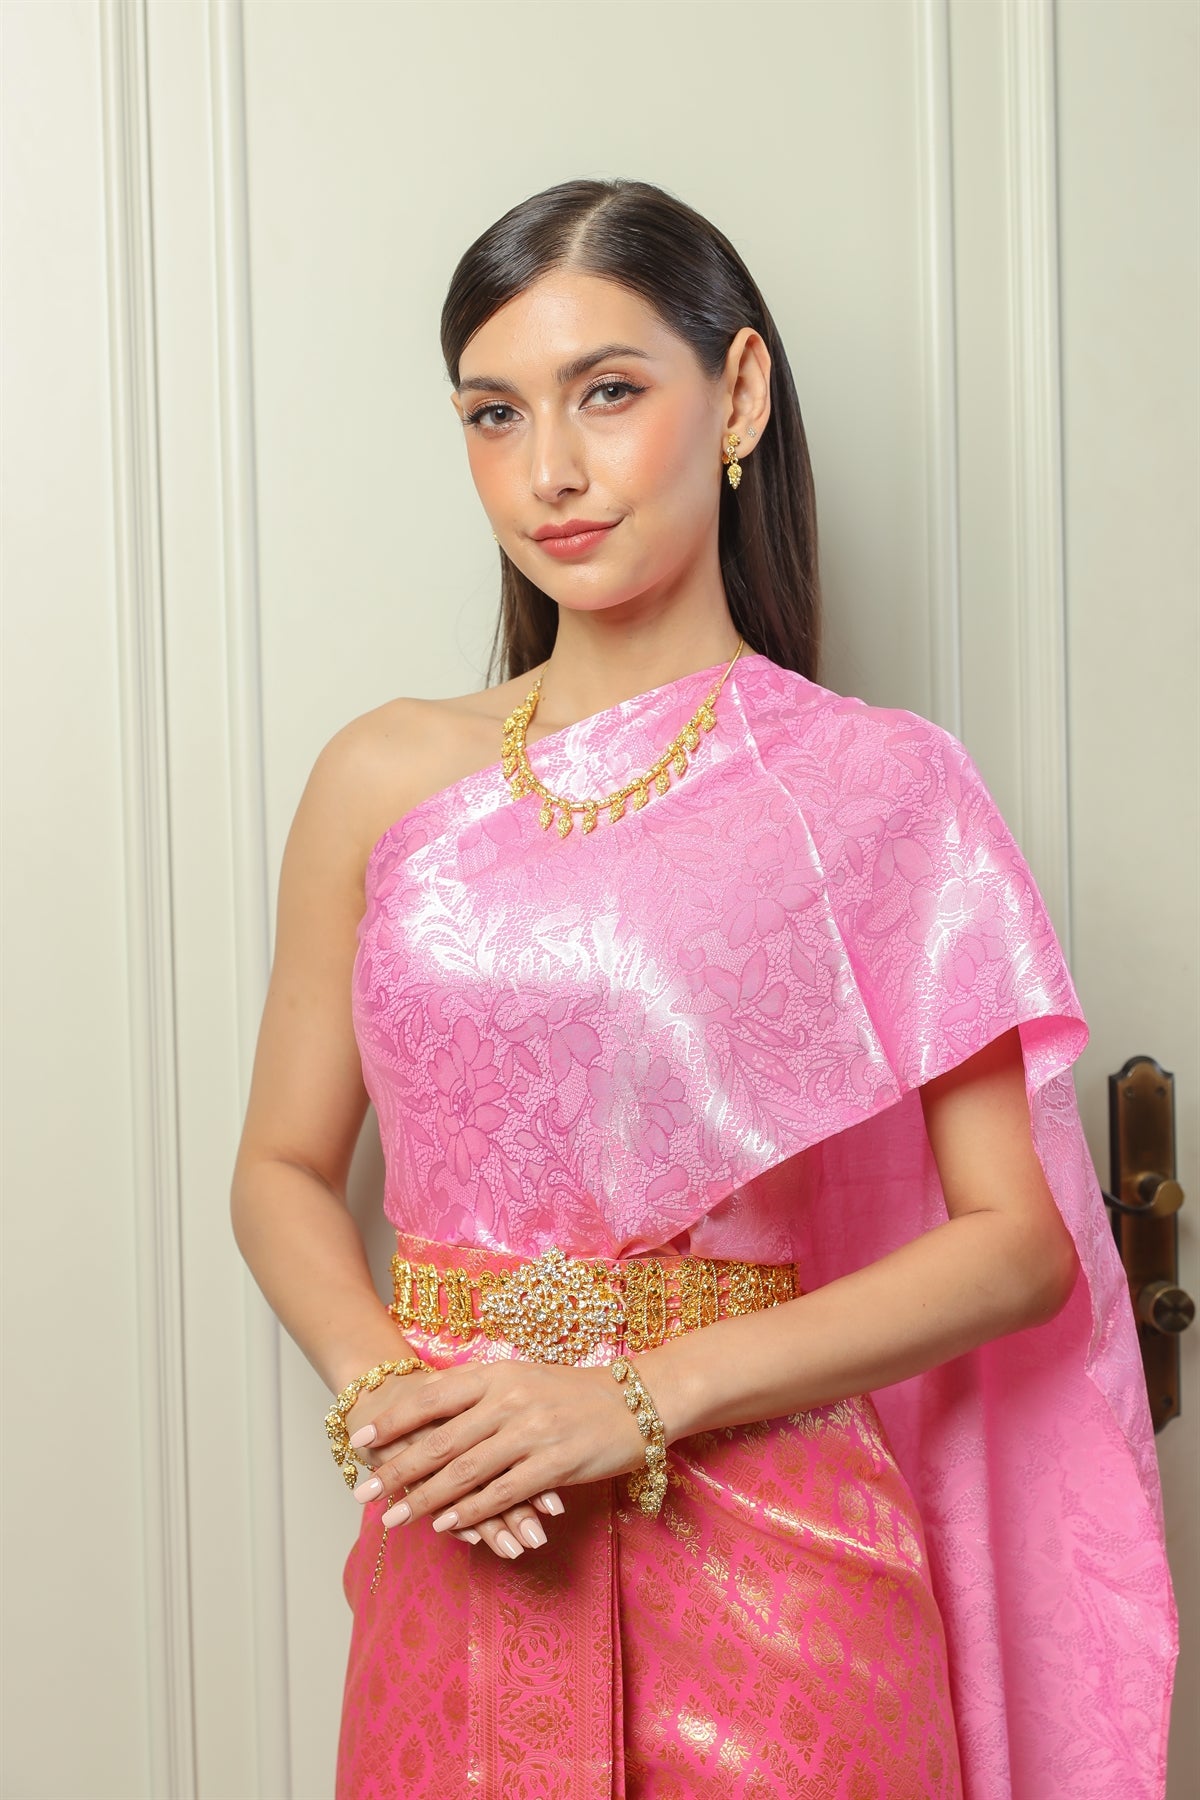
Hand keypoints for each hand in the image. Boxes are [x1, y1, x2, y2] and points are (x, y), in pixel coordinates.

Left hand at [344, 1367, 566, 1559]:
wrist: (637, 1400)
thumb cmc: (574, 1391)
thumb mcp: (523, 1377)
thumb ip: (479, 1391)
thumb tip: (428, 1405)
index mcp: (498, 1373)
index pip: (432, 1397)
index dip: (392, 1421)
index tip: (360, 1443)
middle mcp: (510, 1399)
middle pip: (441, 1439)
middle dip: (398, 1470)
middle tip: (364, 1492)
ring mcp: (533, 1432)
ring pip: (466, 1471)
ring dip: (426, 1499)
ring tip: (395, 1519)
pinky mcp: (555, 1463)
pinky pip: (503, 1493)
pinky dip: (472, 1511)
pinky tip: (448, 1525)